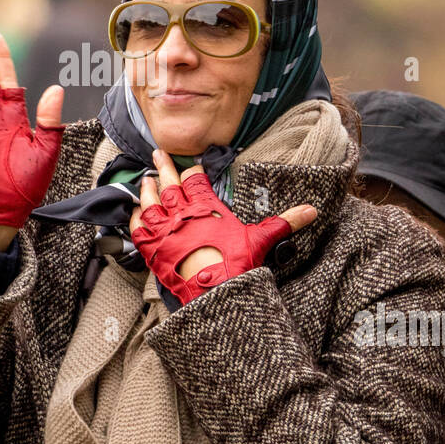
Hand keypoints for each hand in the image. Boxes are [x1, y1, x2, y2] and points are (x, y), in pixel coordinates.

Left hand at [129, 149, 317, 305]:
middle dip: (164, 167)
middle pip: (170, 185)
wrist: (216, 291)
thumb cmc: (238, 264)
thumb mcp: (262, 239)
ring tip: (145, 178)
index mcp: (207, 207)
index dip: (193, 171)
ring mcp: (166, 230)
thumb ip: (284, 222)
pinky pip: (138, 229)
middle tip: (158, 152)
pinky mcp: (153, 249)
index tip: (190, 165)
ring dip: (147, 189)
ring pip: (151, 203)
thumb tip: (312, 211)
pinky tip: (132, 212)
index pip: (197, 180)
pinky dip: (133, 219)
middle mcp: (183, 214)